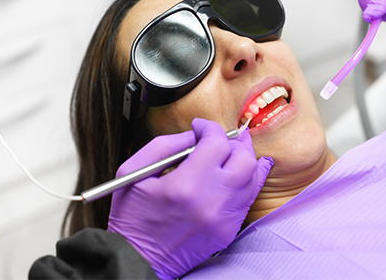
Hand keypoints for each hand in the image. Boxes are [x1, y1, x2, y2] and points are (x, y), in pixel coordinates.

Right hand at [107, 118, 272, 279]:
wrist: (137, 259)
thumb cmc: (132, 218)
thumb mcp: (134, 172)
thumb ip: (165, 145)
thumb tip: (193, 135)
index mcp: (185, 185)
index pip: (216, 143)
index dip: (209, 127)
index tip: (200, 127)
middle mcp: (211, 201)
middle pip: (244, 158)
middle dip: (234, 142)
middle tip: (221, 139)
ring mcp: (223, 218)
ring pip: (253, 178)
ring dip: (244, 159)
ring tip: (232, 151)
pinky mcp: (228, 230)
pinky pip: (248, 199)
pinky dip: (246, 181)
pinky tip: (241, 172)